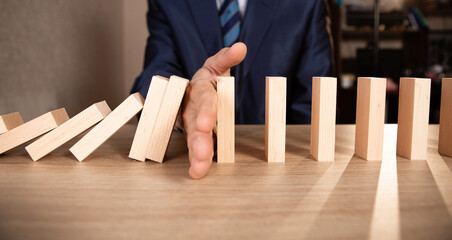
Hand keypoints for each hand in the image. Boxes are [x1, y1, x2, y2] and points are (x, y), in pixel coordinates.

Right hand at [182, 42, 246, 178]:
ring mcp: (191, 123)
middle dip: (198, 140)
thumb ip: (226, 57)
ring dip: (195, 154)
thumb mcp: (217, 64)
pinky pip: (194, 148)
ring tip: (198, 170)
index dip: (205, 112)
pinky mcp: (194, 135)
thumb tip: (241, 47)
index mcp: (199, 88)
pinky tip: (197, 172)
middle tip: (202, 155)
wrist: (192, 89)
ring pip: (191, 139)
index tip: (206, 124)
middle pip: (194, 124)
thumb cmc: (208, 79)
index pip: (204, 99)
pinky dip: (196, 160)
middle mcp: (192, 107)